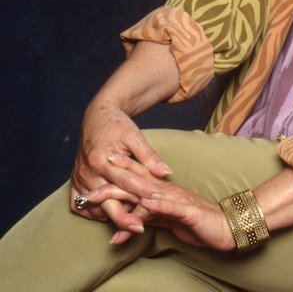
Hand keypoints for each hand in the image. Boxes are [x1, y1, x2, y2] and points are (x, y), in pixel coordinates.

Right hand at [72, 97, 170, 236]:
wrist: (96, 118)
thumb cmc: (118, 126)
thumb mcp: (135, 136)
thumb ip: (150, 156)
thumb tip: (166, 173)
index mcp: (102, 158)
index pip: (126, 180)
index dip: (143, 191)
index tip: (158, 199)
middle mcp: (87, 171)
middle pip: (106, 200)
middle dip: (123, 216)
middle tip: (139, 227)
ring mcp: (78, 179)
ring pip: (93, 205)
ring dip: (109, 215)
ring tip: (127, 224)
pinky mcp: (74, 183)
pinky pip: (78, 205)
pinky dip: (92, 212)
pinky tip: (106, 215)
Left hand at [89, 158, 235, 252]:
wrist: (228, 225)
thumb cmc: (199, 223)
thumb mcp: (170, 219)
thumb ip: (151, 215)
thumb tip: (130, 216)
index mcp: (164, 193)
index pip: (139, 179)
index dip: (122, 170)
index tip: (104, 161)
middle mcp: (169, 193)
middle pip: (138, 184)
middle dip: (113, 182)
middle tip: (90, 187)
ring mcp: (179, 201)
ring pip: (149, 194)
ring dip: (127, 193)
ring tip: (105, 196)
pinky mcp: (188, 213)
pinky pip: (171, 208)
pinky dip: (157, 205)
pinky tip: (146, 203)